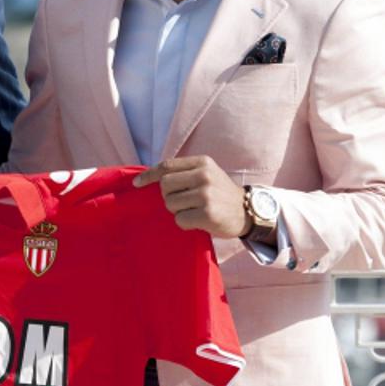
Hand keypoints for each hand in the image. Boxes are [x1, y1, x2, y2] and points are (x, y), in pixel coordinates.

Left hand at [134, 156, 248, 238]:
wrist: (247, 211)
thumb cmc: (220, 193)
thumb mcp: (206, 174)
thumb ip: (184, 172)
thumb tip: (149, 177)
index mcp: (202, 162)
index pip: (166, 166)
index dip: (148, 175)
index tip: (137, 184)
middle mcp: (204, 175)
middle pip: (165, 186)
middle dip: (168, 196)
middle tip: (183, 201)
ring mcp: (206, 195)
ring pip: (170, 204)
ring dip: (177, 211)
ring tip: (194, 210)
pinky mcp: (207, 214)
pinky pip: (180, 220)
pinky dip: (185, 223)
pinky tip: (199, 220)